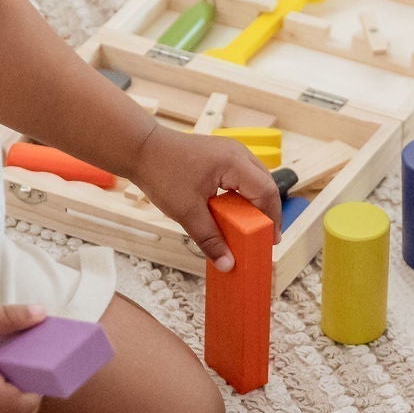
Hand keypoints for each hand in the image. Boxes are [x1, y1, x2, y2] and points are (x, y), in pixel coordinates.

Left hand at [126, 127, 280, 270]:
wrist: (141, 148)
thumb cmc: (162, 173)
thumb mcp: (186, 212)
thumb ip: (210, 239)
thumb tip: (228, 264)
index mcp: (234, 162)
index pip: (266, 191)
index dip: (272, 218)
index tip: (270, 241)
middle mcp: (238, 152)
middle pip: (266, 184)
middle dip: (267, 212)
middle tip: (263, 237)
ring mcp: (230, 150)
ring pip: (255, 179)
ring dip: (256, 202)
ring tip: (252, 227)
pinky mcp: (221, 154)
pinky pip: (243, 175)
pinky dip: (244, 194)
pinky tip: (236, 211)